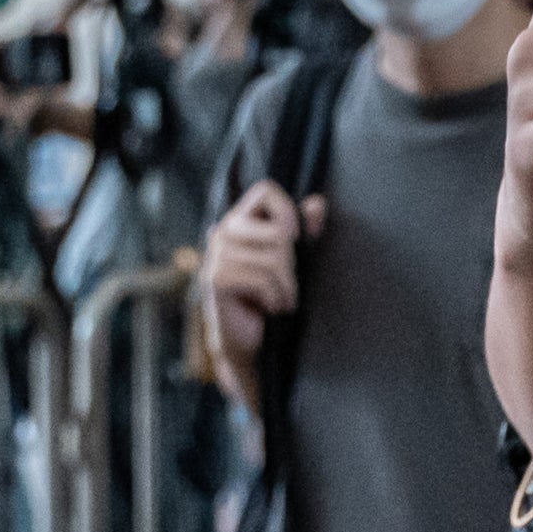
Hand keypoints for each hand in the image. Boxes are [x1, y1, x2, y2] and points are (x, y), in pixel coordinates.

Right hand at [202, 181, 324, 406]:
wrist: (251, 340)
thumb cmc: (271, 297)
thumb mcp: (292, 261)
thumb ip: (304, 231)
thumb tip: (317, 203)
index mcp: (242, 220)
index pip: (265, 190)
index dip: (287, 209)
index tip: (295, 235)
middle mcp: (224, 231)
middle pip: (278, 232)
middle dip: (292, 265)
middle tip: (285, 285)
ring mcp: (216, 254)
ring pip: (273, 258)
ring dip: (286, 287)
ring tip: (279, 299)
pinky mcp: (215, 277)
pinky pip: (262, 279)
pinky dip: (275, 298)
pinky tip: (268, 307)